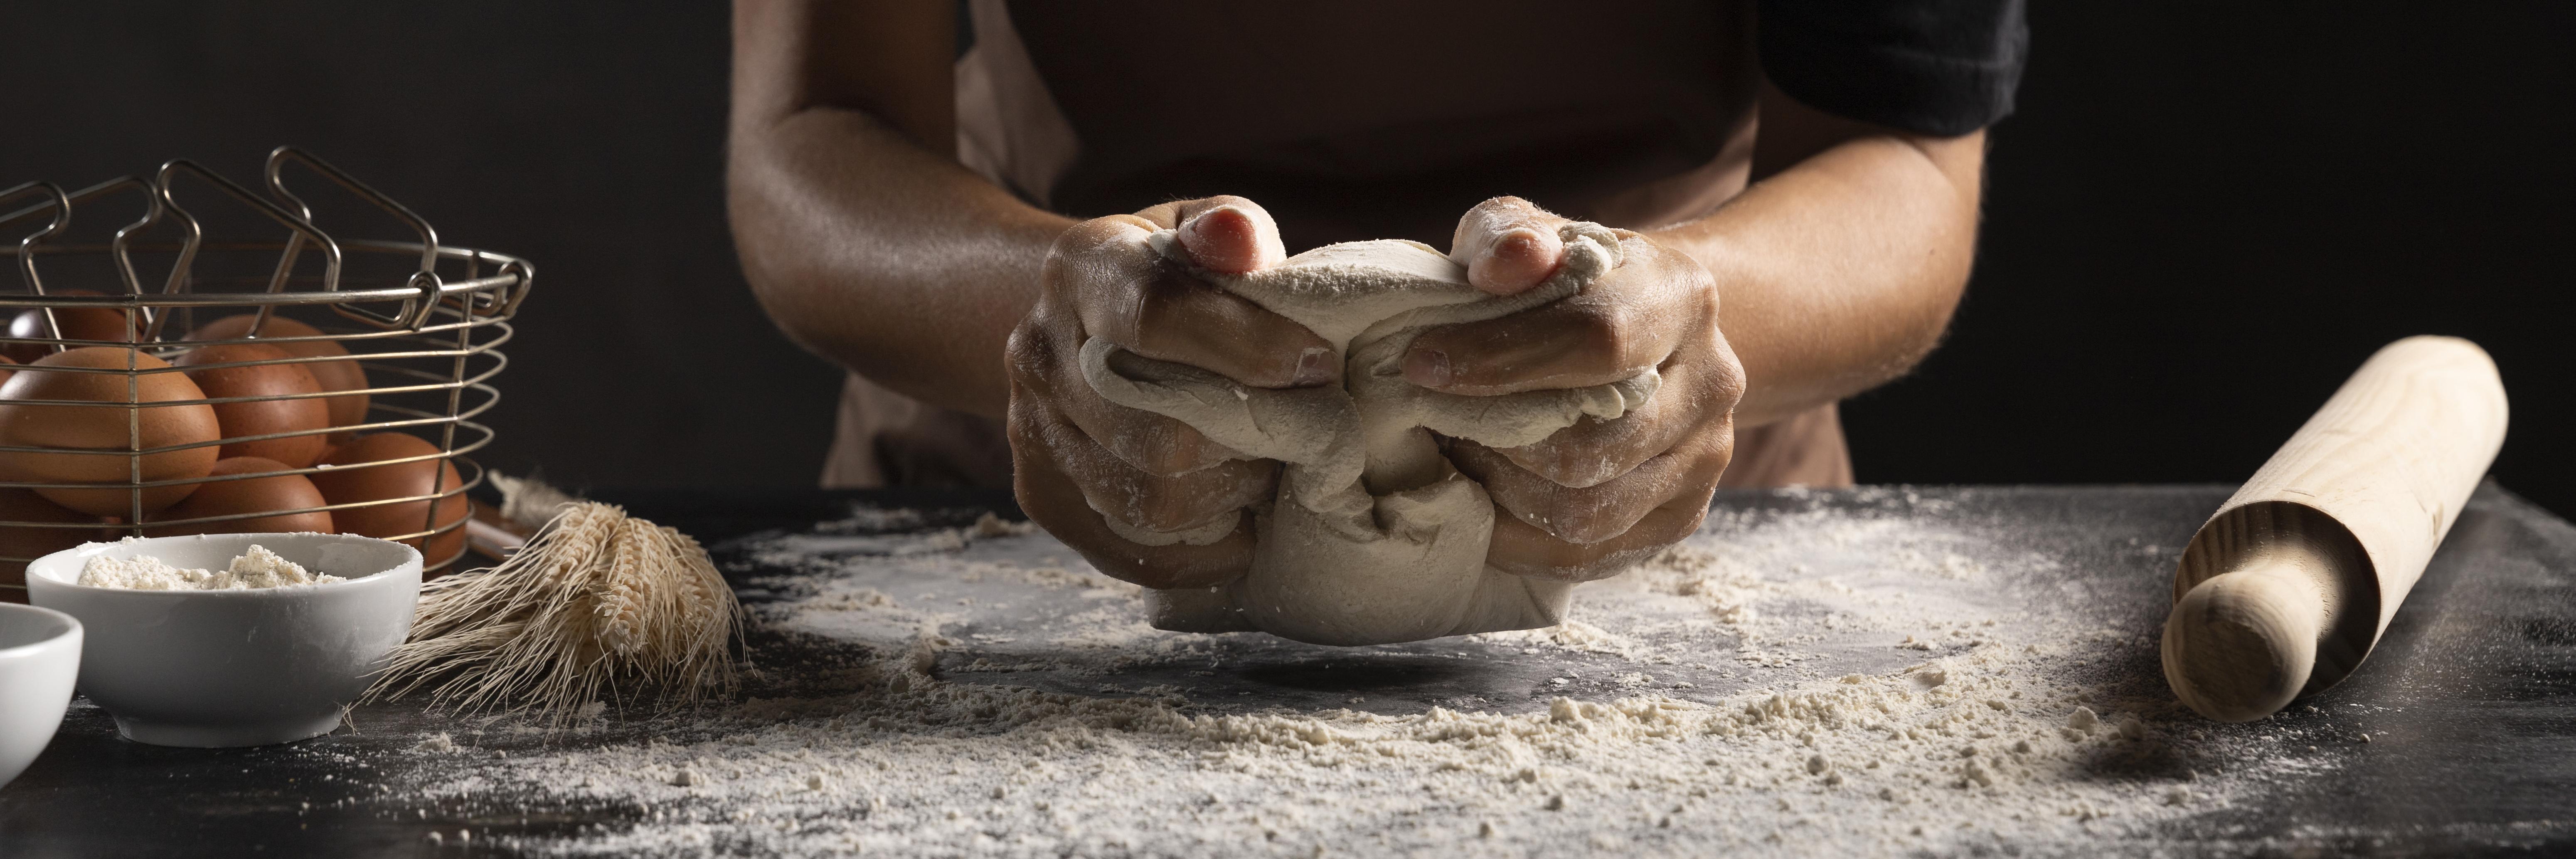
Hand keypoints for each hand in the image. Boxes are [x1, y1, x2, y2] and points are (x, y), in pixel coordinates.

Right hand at [1006, 197, 1332, 587]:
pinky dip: (1203, 548)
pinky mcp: (1040, 492)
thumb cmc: (1164, 273)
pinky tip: (1239, 521)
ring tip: (1267, 465)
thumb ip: (1228, 230)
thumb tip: (1239, 239)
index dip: (1246, 348)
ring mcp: (1032, 429)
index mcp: (1080, 268)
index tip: (1317, 364)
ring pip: (1150, 500)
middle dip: (1252, 438)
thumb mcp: (1195, 227)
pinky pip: (1132, 551)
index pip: (1156, 317)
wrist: (1074, 319)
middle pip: (1158, 433)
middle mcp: (1040, 352)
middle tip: (1305, 427)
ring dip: (1232, 494)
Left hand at [1418, 197, 1744, 579]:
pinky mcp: (1682, 514)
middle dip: (1494, 437)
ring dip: (1502, 490)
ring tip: (1461, 451)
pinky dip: (1519, 533)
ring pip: (1588, 510)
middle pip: (1592, 444)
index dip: (1502, 360)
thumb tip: (1505, 264)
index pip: (1599, 339)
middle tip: (1434, 416)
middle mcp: (1713, 380)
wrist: (1645, 333)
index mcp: (1681, 295)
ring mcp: (1705, 456)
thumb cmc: (1568, 283)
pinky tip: (1485, 493)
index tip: (1422, 364)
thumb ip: (1511, 237)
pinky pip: (1589, 553)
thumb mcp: (1533, 234)